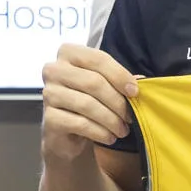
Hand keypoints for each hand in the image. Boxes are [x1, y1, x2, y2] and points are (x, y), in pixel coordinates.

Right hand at [41, 44, 138, 162]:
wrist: (67, 132)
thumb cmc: (89, 102)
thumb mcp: (105, 86)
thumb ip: (120, 80)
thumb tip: (141, 81)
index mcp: (68, 53)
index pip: (98, 59)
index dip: (119, 75)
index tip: (135, 92)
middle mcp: (53, 70)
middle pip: (93, 82)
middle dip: (117, 102)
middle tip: (131, 117)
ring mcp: (49, 94)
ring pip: (87, 104)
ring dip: (111, 120)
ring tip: (122, 130)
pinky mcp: (49, 118)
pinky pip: (80, 124)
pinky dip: (100, 132)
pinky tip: (109, 137)